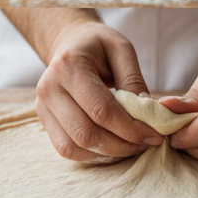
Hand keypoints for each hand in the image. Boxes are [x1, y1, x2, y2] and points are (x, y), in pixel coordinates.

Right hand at [35, 20, 161, 162]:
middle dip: (122, 145)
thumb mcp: (122, 49)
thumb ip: (134, 80)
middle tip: (147, 143)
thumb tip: (147, 113)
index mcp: (68, 67)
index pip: (101, 110)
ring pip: (73, 147)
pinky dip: (92, 154)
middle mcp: (49, 89)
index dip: (130, 128)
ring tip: (133, 146)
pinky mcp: (43, 120)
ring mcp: (42, 107)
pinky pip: (66, 149)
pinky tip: (114, 147)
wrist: (70, 43)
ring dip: (108, 154)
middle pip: (85, 133)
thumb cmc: (98, 45)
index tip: (154, 134)